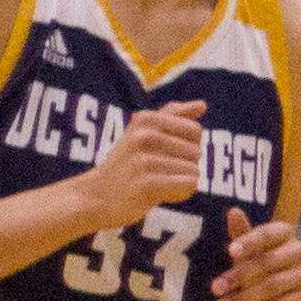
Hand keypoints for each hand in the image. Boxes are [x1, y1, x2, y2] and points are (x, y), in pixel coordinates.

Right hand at [82, 99, 205, 228]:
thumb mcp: (142, 132)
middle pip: (196, 152)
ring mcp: (144, 160)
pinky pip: (189, 185)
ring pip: (194, 171)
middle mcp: (143, 136)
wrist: (99, 196)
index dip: (187, 145)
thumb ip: (172, 116)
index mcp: (145, 119)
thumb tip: (202, 105)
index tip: (165, 153)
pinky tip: (161, 194)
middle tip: (157, 171)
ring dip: (182, 182)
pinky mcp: (147, 184)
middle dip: (184, 165)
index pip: (194, 130)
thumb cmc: (127, 163)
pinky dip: (181, 193)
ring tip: (157, 182)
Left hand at [215, 209, 300, 300]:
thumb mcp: (243, 251)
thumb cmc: (253, 268)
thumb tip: (234, 211)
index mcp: (285, 234)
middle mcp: (300, 252)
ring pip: (275, 284)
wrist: (269, 298)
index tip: (229, 251)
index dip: (250, 241)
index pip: (269, 233)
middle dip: (239, 275)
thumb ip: (241, 233)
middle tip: (215, 288)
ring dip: (246, 297)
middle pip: (270, 261)